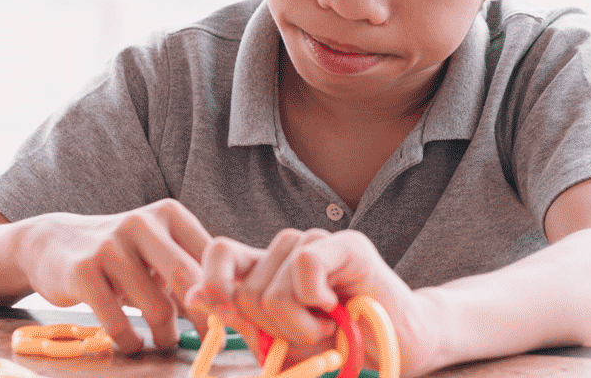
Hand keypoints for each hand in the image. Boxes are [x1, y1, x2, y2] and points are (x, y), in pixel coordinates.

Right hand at [13, 199, 211, 352]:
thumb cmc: (119, 252)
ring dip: (166, 335)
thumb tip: (229, 311)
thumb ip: (189, 272)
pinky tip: (133, 343)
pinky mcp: (83, 272)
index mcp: (167, 214)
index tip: (231, 320)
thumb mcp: (156, 249)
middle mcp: (140, 223)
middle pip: (187, 278)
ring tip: (165, 341)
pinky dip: (131, 341)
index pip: (208, 256)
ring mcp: (109, 246)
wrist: (54, 242)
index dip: (224, 292)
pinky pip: (119, 321)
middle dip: (204, 316)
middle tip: (210, 340)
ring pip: (156, 307)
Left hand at [186, 229, 440, 377]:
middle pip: (246, 289)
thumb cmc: (337, 345)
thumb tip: (193, 296)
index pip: (218, 253)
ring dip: (299, 324)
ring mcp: (316, 241)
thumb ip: (238, 317)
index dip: (211, 283)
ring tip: (328, 325)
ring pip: (273, 287)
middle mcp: (286, 249)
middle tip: (309, 333)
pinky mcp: (347, 245)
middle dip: (273, 327)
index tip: (225, 315)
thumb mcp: (278, 339)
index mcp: (265, 267)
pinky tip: (336, 310)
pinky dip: (314, 300)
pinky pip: (306, 266)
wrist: (397, 347)